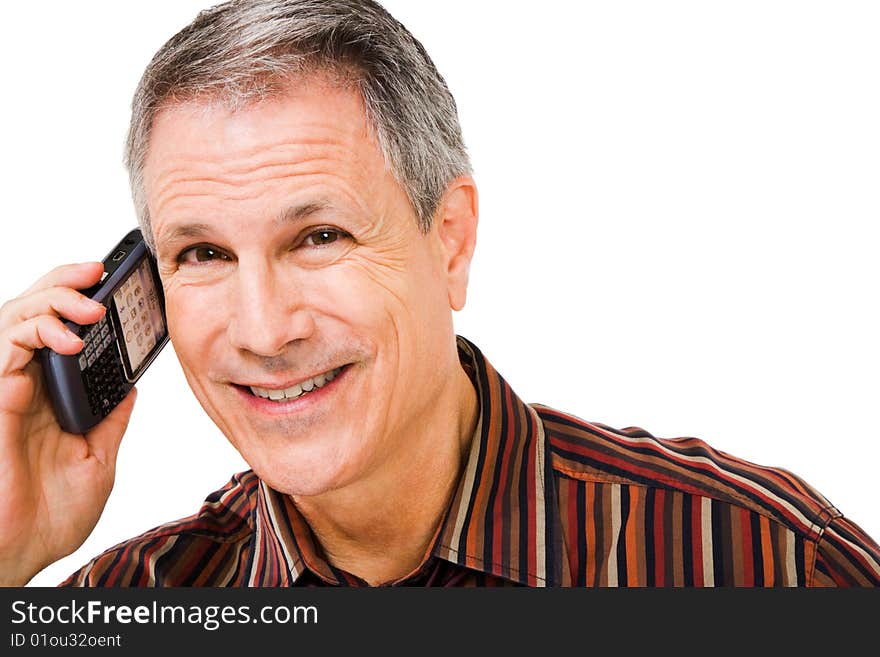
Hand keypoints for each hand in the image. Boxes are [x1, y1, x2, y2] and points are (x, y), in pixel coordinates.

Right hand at [0, 262, 136, 585]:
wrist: (21, 552)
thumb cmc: (49, 515)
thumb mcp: (97, 459)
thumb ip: (110, 419)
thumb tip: (131, 386)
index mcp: (52, 397)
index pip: (61, 333)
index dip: (80, 302)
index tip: (117, 285)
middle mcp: (26, 386)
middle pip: (34, 314)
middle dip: (64, 283)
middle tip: (99, 271)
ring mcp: (6, 389)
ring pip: (14, 318)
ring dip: (52, 300)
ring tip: (89, 303)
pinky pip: (4, 347)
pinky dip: (35, 332)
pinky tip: (69, 340)